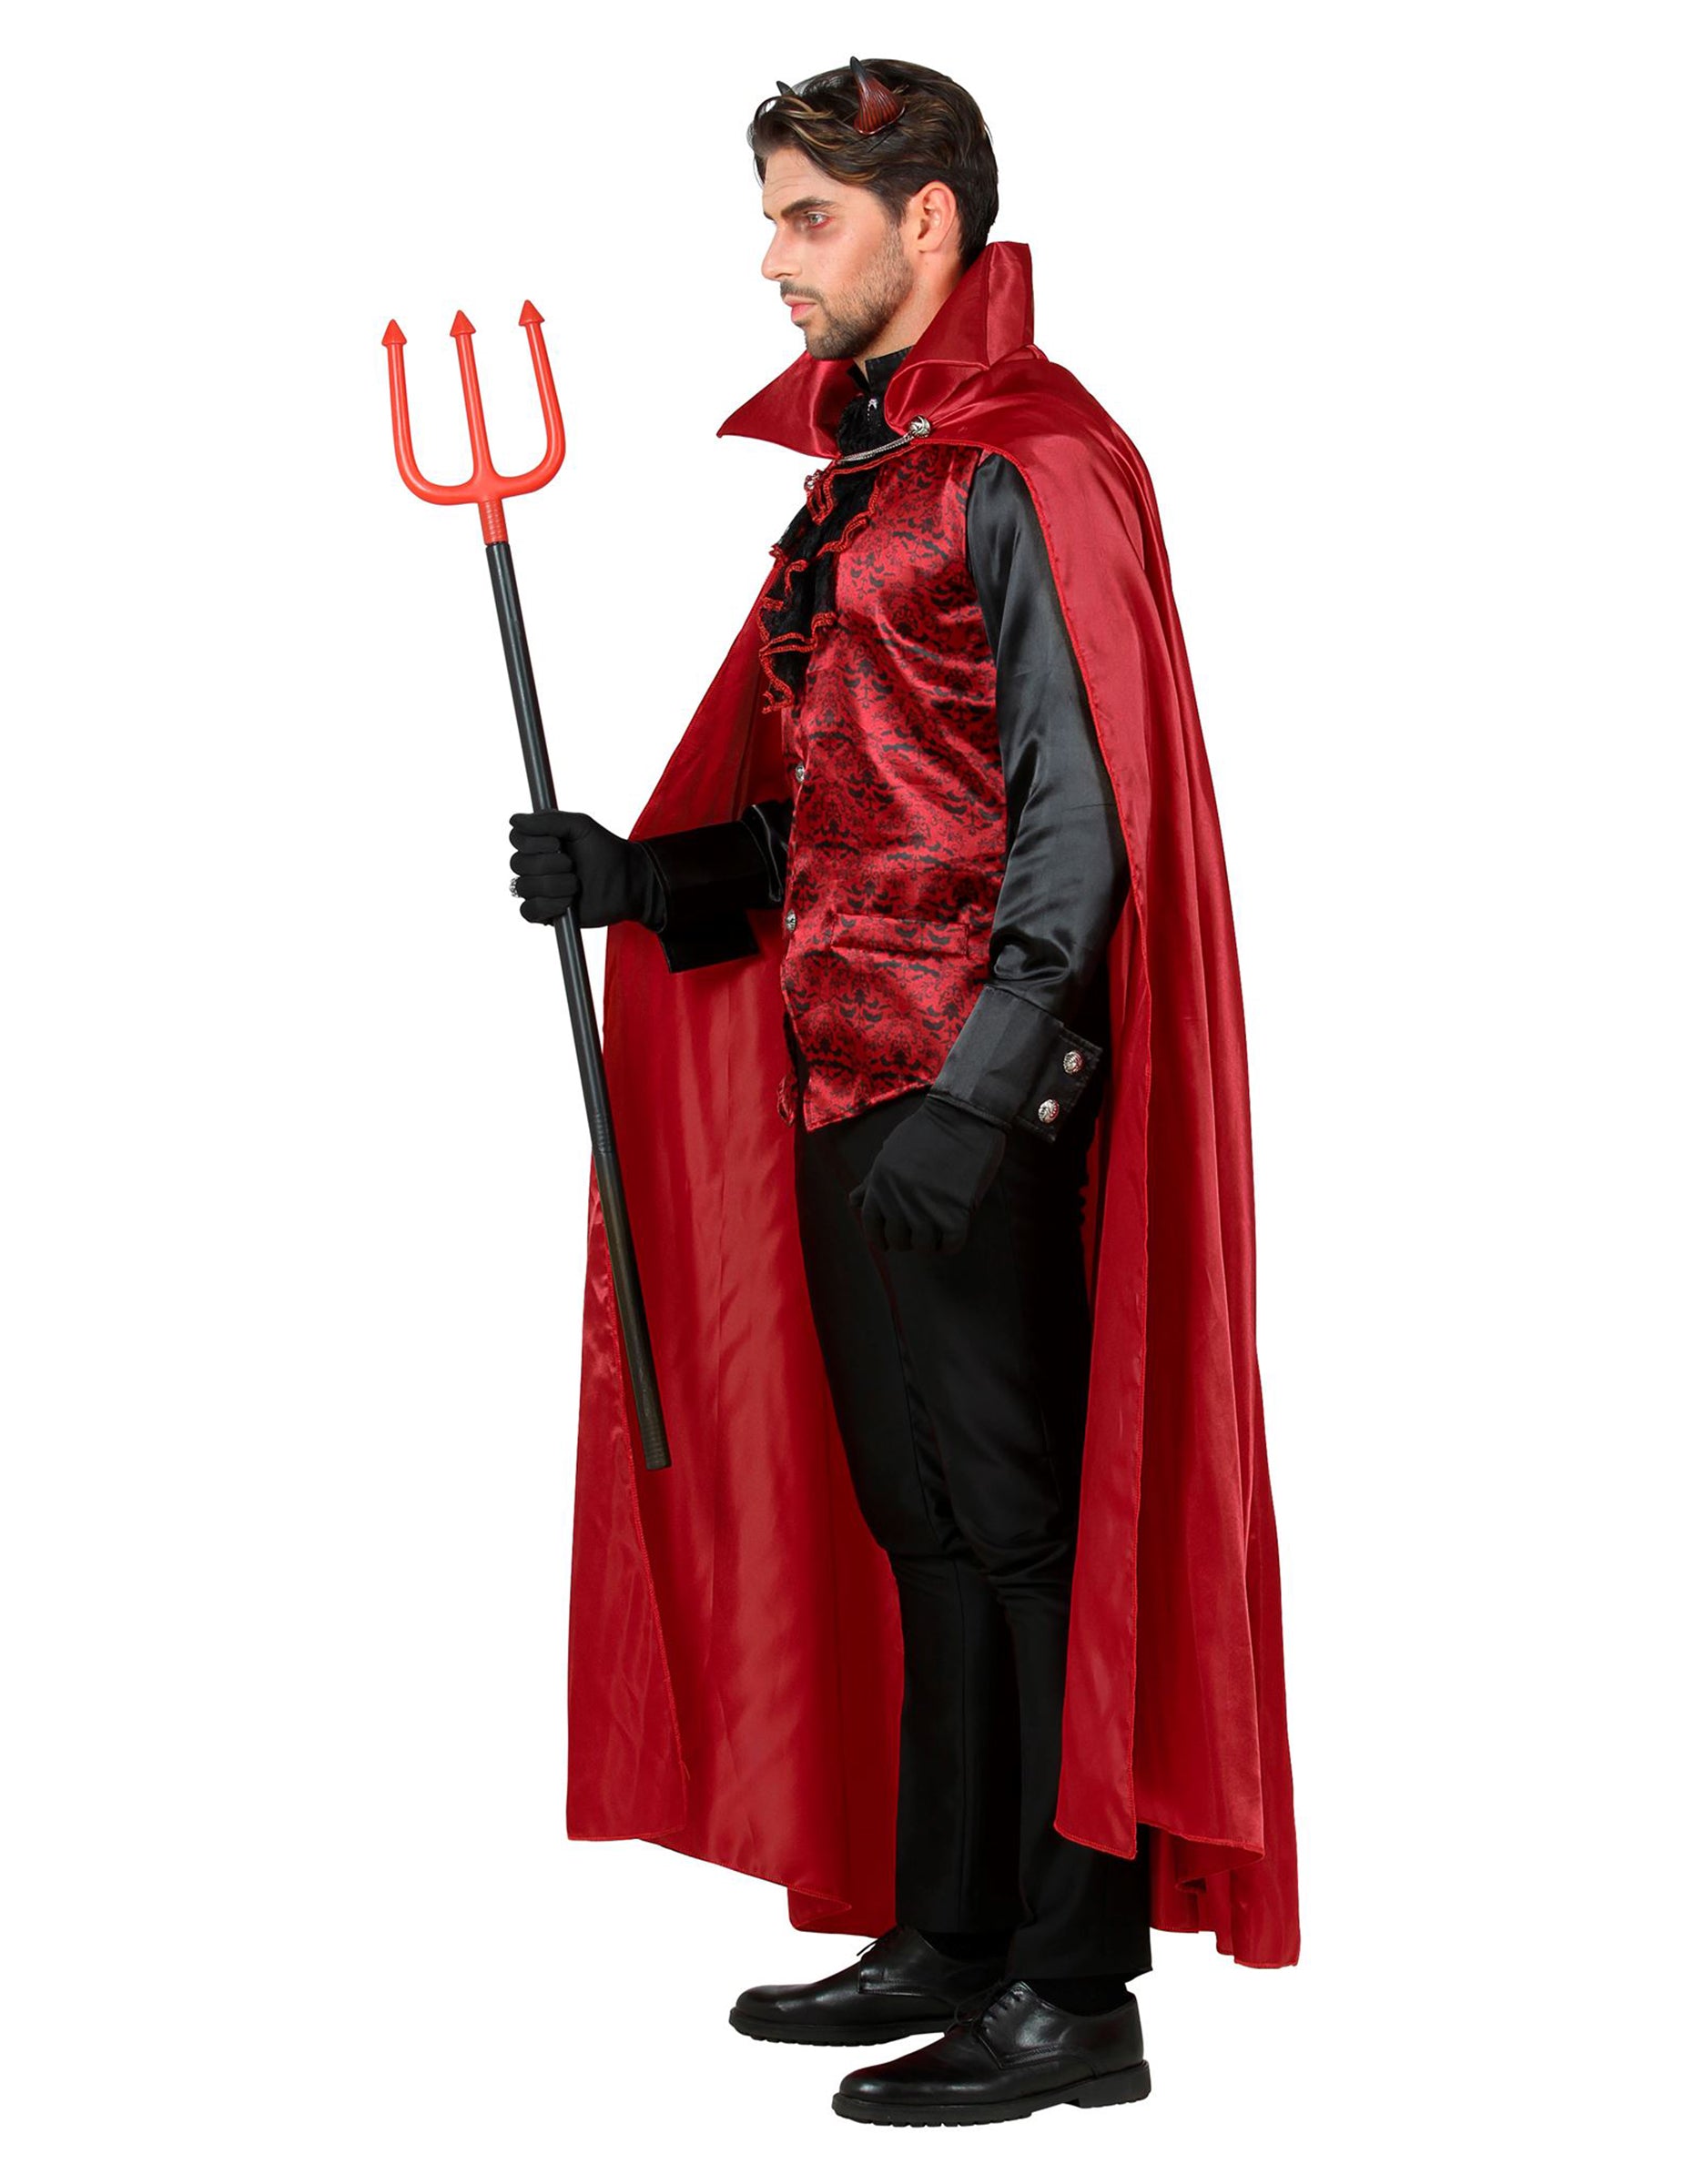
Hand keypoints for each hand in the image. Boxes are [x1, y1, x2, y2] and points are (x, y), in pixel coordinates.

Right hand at [508, 810, 662, 927]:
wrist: (628, 880)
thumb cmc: (605, 850)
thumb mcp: (579, 825)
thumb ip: (548, 821)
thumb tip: (514, 820)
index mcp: (540, 842)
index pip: (516, 839)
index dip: (533, 842)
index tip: (558, 842)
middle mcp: (535, 865)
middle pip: (517, 863)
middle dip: (547, 863)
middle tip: (572, 864)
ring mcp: (539, 890)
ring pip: (523, 886)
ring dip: (553, 884)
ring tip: (576, 884)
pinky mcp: (546, 913)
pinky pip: (528, 911)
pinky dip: (547, 905)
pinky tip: (567, 901)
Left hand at [848, 1097, 1007, 1253]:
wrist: (965, 1115)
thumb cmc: (928, 1130)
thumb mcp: (892, 1152)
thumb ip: (873, 1180)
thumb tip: (852, 1202)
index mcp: (880, 1184)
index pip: (872, 1227)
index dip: (882, 1237)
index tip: (892, 1239)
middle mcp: (898, 1199)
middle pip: (899, 1241)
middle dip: (910, 1237)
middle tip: (923, 1224)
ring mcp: (926, 1209)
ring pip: (924, 1247)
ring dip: (933, 1240)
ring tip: (940, 1224)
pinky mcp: (955, 1213)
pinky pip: (950, 1245)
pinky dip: (952, 1241)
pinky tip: (956, 1224)